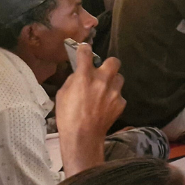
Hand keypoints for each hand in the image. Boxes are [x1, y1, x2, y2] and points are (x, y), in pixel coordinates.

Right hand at [55, 45, 124, 176]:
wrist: (83, 136)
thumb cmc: (67, 116)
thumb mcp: (62, 94)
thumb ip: (74, 80)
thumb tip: (80, 73)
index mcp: (84, 77)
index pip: (86, 54)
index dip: (85, 49)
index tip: (84, 48)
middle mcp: (102, 81)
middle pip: (114, 61)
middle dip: (108, 64)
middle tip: (102, 71)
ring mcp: (114, 92)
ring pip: (119, 78)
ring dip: (112, 81)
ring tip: (104, 90)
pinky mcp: (121, 102)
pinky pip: (119, 94)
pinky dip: (113, 97)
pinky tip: (105, 105)